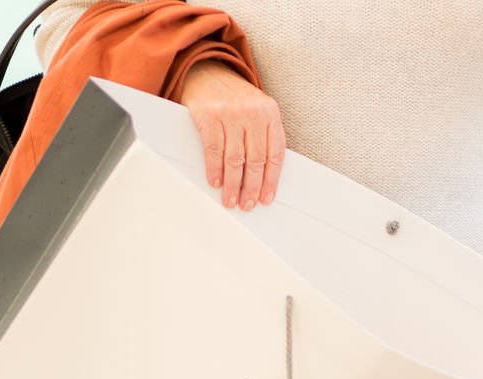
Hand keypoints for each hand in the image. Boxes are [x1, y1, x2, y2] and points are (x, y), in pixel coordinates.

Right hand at [179, 60, 284, 210]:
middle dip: (252, 188)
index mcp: (270, 112)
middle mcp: (253, 112)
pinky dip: (215, 169)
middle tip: (247, 205)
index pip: (275, 153)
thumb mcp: (256, 109)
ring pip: (235, 159)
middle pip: (256, 160)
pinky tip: (215, 181)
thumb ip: (263, 135)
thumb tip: (263, 176)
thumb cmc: (233, 96)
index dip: (271, 180)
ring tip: (231, 200)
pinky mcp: (209, 115)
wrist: (206, 68)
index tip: (266, 198)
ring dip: (233, 185)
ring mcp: (230, 113)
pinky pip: (214, 150)